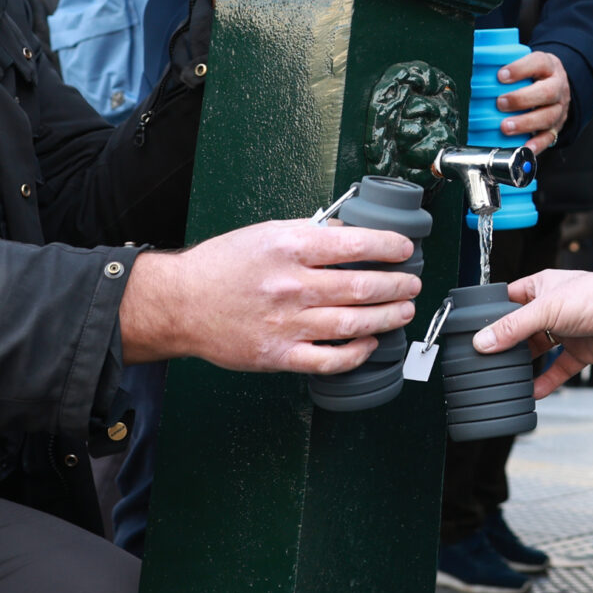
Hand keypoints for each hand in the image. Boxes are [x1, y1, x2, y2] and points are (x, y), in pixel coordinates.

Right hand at [118, 220, 420, 371]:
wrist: (180, 304)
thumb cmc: (221, 266)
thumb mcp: (266, 232)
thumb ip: (310, 233)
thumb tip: (352, 233)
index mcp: (288, 248)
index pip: (354, 244)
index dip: (389, 246)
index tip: (405, 249)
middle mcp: (290, 285)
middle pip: (361, 286)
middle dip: (397, 285)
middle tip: (411, 284)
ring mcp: (286, 324)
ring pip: (353, 323)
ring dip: (386, 317)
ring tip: (402, 310)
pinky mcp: (279, 355)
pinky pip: (330, 359)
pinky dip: (357, 352)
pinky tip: (369, 342)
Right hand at [473, 264, 592, 394]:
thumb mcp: (546, 309)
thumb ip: (513, 327)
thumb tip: (483, 342)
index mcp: (540, 288)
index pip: (507, 300)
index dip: (490, 314)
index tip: (472, 332)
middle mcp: (551, 309)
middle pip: (520, 330)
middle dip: (505, 345)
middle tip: (484, 362)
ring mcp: (565, 331)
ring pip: (538, 352)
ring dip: (524, 366)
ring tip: (504, 380)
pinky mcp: (580, 352)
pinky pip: (558, 370)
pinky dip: (547, 382)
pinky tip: (533, 393)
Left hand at [496, 49, 569, 150]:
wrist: (559, 87)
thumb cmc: (537, 75)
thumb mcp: (528, 62)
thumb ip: (507, 64)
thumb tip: (476, 64)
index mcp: (549, 66)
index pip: (538, 63)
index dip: (520, 69)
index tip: (500, 75)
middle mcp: (557, 87)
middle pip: (547, 93)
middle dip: (521, 99)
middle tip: (500, 103)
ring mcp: (559, 108)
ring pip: (548, 116)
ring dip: (525, 123)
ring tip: (506, 126)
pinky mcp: (556, 127)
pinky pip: (549, 137)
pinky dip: (536, 144)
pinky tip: (524, 146)